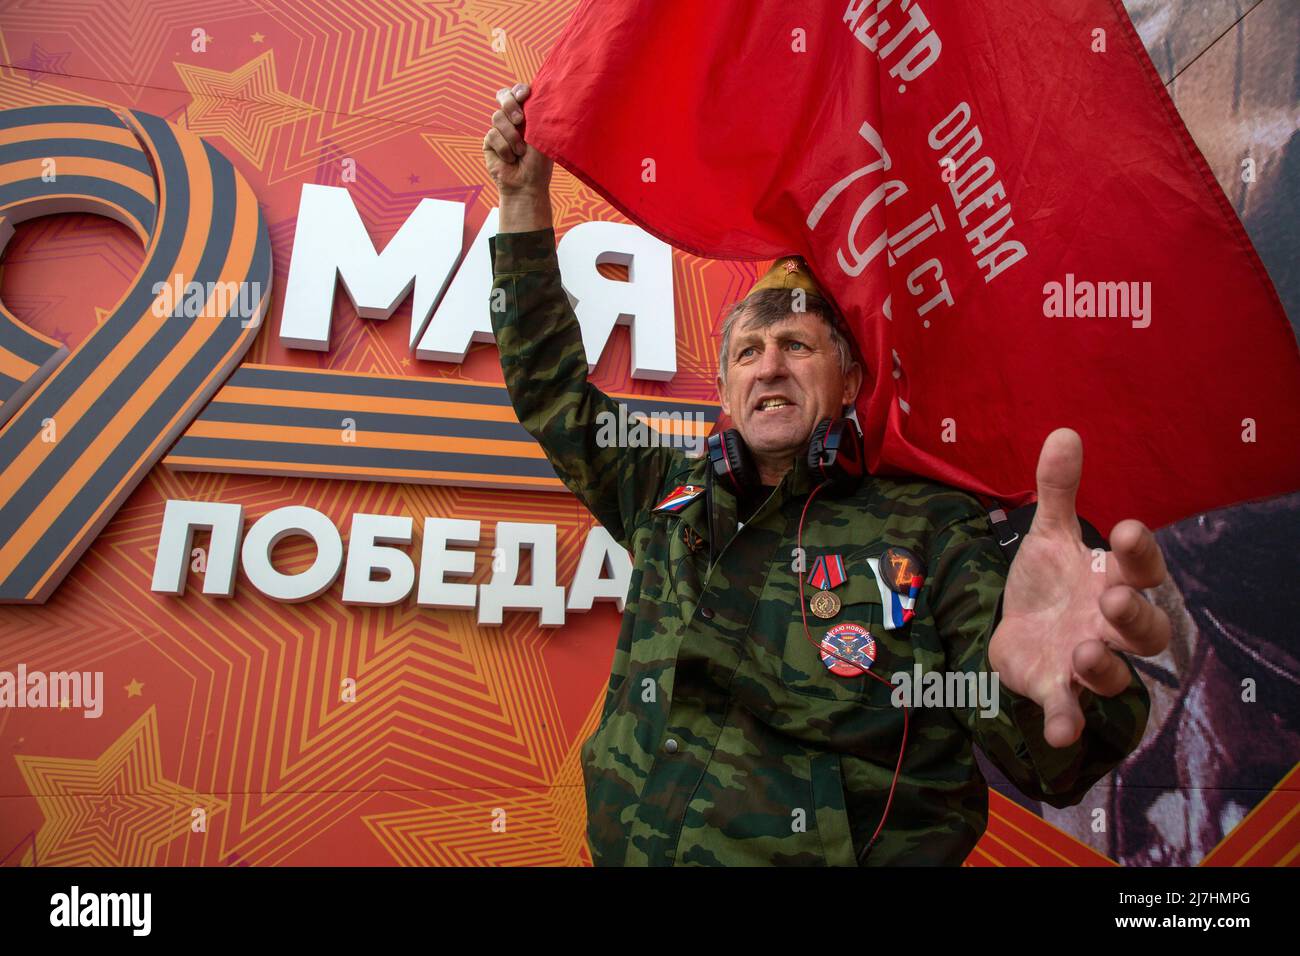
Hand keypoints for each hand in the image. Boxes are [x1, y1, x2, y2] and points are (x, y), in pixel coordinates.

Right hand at [483, 82, 553, 199]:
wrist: (527, 184)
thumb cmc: (539, 162)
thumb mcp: (542, 134)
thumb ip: (536, 113)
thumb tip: (532, 90)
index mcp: (527, 114)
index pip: (518, 91)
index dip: (518, 90)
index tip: (524, 96)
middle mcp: (512, 119)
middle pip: (503, 96)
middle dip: (510, 106)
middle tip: (520, 120)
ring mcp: (499, 129)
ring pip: (497, 117)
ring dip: (511, 136)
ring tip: (520, 152)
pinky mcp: (489, 142)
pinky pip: (492, 135)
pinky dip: (504, 148)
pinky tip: (511, 159)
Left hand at [987, 428, 1171, 747]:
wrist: (1017, 630)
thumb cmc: (1048, 582)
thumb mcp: (1046, 535)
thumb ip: (1057, 490)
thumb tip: (1063, 432)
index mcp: (1114, 582)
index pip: (1143, 568)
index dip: (1139, 552)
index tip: (1123, 529)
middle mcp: (1110, 627)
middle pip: (1146, 630)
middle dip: (1134, 616)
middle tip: (1114, 599)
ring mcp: (1087, 663)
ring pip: (1115, 675)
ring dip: (1104, 667)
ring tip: (1084, 650)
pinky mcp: (1057, 691)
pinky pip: (1070, 712)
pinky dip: (1067, 721)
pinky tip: (1059, 731)